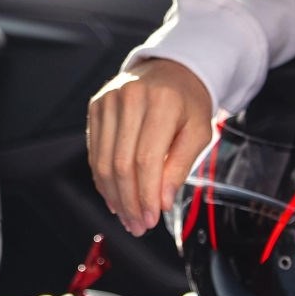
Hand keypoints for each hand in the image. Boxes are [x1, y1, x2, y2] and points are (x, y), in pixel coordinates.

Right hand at [87, 58, 212, 236]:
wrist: (172, 70)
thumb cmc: (188, 103)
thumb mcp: (199, 132)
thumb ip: (180, 166)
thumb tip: (162, 201)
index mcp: (162, 102)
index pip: (147, 160)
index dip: (146, 195)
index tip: (151, 218)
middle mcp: (132, 97)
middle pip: (122, 164)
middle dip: (129, 202)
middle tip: (138, 225)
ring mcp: (109, 100)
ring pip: (104, 162)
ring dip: (114, 197)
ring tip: (127, 217)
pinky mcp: (96, 106)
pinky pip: (95, 152)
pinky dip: (103, 180)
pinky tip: (115, 197)